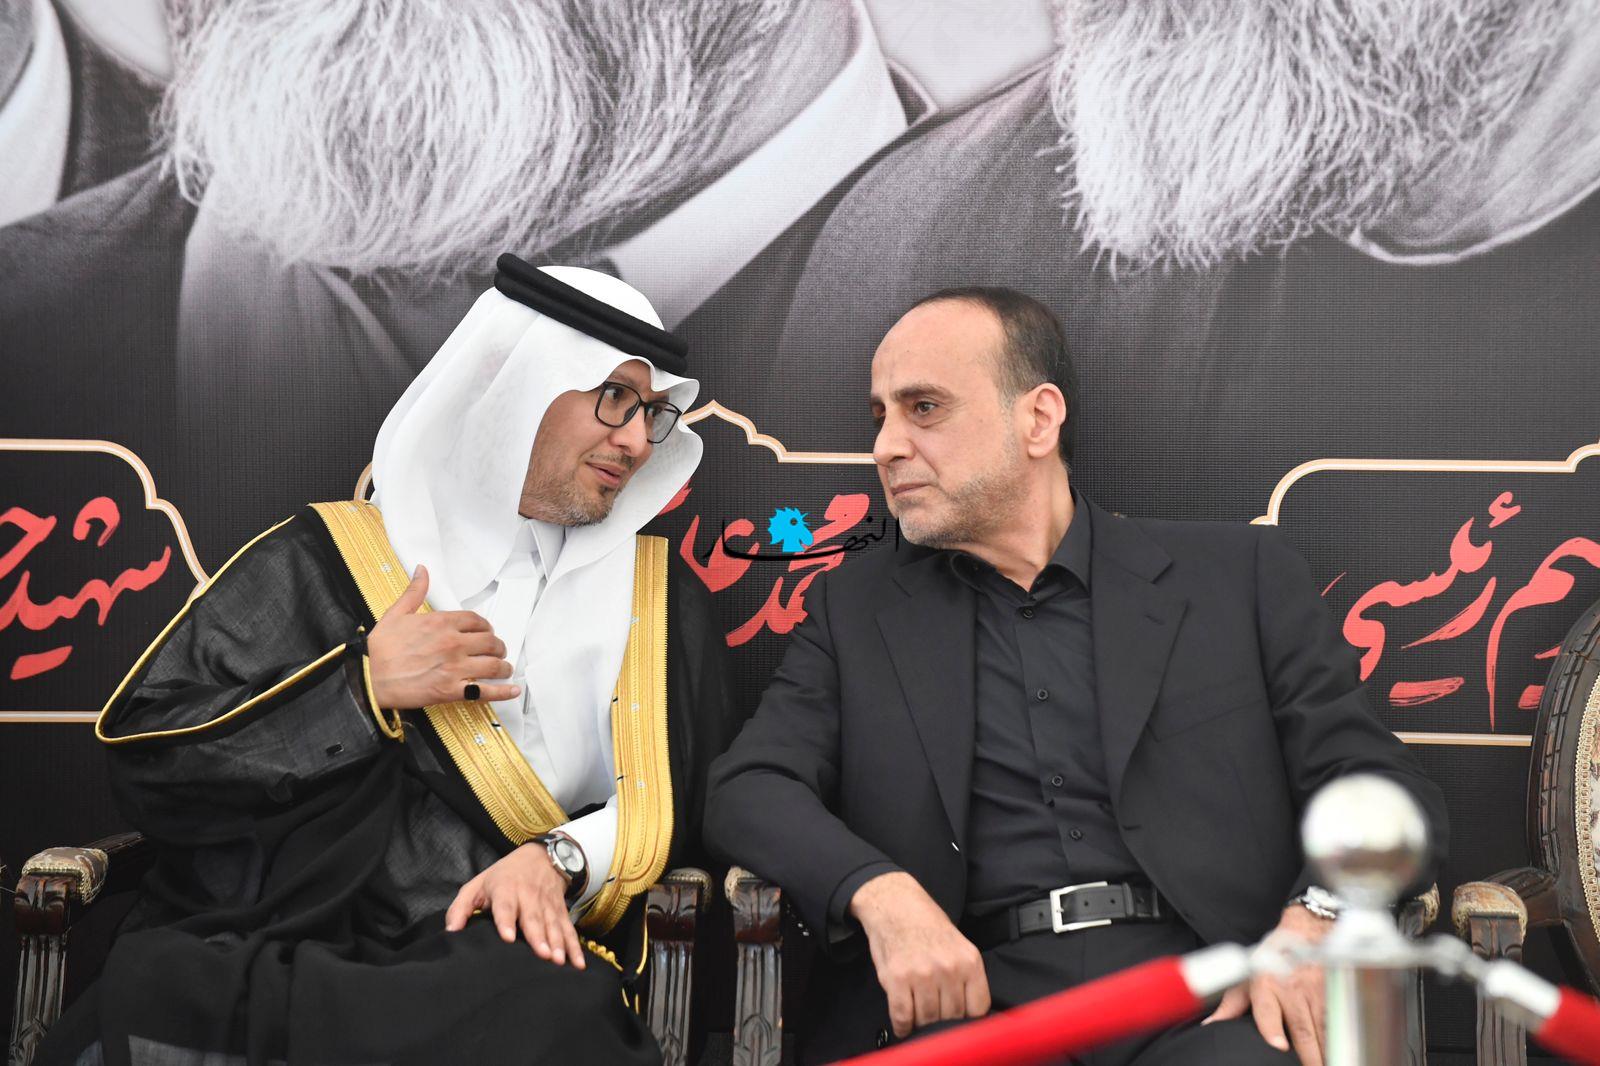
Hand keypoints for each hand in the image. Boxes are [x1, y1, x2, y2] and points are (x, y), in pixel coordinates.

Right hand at [366, 566, 519, 708]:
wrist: (368, 678)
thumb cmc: (379, 648)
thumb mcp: (395, 614)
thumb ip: (414, 592)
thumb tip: (422, 570)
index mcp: (441, 622)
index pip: (476, 621)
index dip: (485, 627)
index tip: (486, 632)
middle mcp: (453, 643)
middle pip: (490, 642)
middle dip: (497, 646)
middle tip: (497, 650)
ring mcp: (455, 667)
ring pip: (493, 664)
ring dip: (503, 666)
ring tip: (504, 668)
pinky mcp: (452, 690)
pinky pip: (485, 690)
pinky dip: (503, 691)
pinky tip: (512, 690)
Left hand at [443, 843, 585, 968]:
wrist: (540, 856)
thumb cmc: (503, 876)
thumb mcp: (478, 884)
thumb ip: (461, 908)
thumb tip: (451, 932)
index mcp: (505, 889)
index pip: (505, 906)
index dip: (507, 921)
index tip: (509, 938)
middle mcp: (529, 896)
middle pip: (533, 918)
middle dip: (539, 937)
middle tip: (543, 955)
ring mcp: (547, 905)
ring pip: (553, 925)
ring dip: (558, 943)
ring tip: (559, 961)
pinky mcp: (560, 912)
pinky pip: (568, 930)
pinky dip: (575, 947)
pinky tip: (578, 963)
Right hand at [849, 871, 989, 1037]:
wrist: (895, 903)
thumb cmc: (927, 926)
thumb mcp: (959, 946)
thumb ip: (966, 979)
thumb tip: (968, 1016)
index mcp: (969, 961)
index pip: (978, 1010)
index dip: (967, 1021)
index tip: (958, 1024)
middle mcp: (948, 968)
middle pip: (952, 1017)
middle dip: (942, 1022)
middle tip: (933, 1019)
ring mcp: (922, 974)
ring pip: (927, 1020)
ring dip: (921, 1025)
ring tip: (917, 1020)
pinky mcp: (897, 978)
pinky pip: (903, 1016)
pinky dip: (902, 1026)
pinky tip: (903, 1025)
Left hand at [1204, 903, 1330, 1063]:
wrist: (1308, 932)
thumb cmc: (1274, 958)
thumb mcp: (1248, 976)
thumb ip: (1231, 1005)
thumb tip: (1210, 1025)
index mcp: (1266, 985)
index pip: (1268, 1009)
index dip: (1272, 1028)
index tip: (1278, 1046)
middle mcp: (1292, 990)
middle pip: (1302, 1029)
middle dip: (1309, 1056)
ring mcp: (1316, 993)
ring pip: (1324, 1030)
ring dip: (1327, 1053)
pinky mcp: (1335, 995)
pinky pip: (1339, 1024)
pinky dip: (1340, 1042)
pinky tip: (1340, 1054)